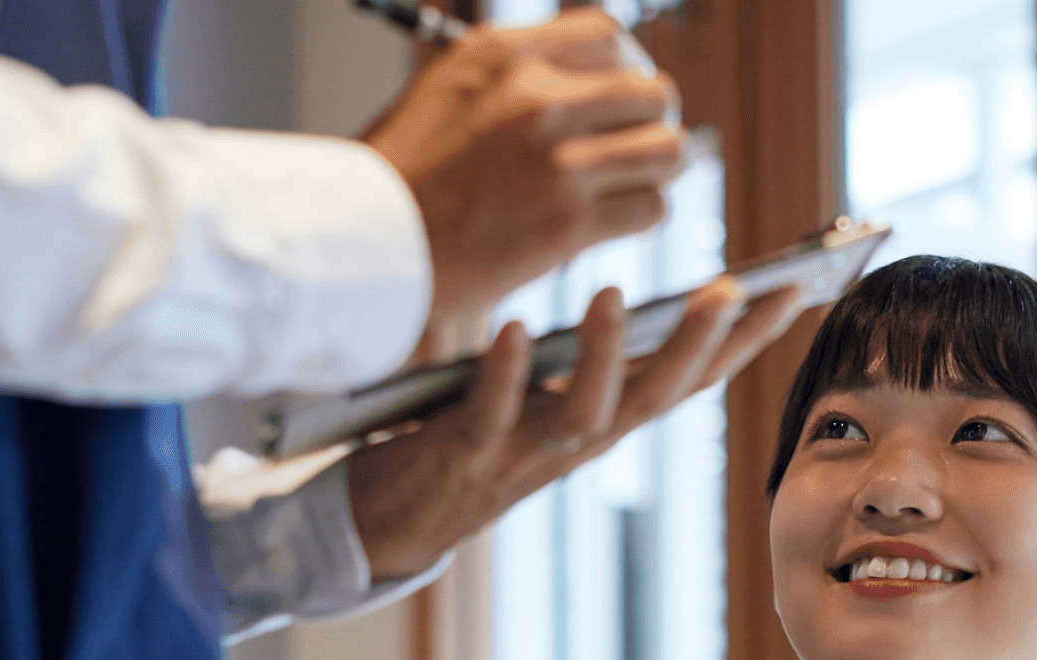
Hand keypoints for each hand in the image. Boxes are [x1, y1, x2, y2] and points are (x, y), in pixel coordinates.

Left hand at [346, 278, 803, 578]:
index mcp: (605, 420)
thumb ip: (583, 360)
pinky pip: (490, 416)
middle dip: (701, 345)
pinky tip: (512, 328)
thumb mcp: (543, 398)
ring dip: (603, 357)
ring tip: (613, 293)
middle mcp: (579, 442)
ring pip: (585, 414)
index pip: (692, 378)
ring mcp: (525, 452)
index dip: (746, 339)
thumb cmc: (471, 442)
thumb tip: (630, 301)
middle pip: (658, 397)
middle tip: (732, 288)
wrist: (393, 522)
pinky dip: (503, 375)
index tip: (794, 287)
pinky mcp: (466, 454)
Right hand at [364, 9, 683, 340]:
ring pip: (668, 150)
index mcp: (502, 56)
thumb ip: (513, 74)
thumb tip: (577, 75)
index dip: (627, 66)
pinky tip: (610, 222)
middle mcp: (535, 98)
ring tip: (630, 185)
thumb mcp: (447, 89)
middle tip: (631, 150)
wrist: (369, 247)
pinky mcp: (569, 221)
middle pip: (651, 93)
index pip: (608, 34)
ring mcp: (556, 161)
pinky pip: (651, 207)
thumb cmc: (402, 177)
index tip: (621, 96)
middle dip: (649, 124)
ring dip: (656, 171)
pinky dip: (639, 216)